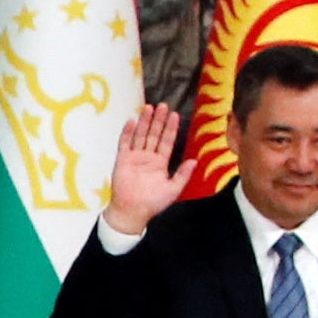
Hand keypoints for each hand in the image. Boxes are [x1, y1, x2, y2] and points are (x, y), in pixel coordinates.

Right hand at [101, 102, 196, 237]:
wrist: (132, 211)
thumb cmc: (153, 203)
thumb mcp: (173, 189)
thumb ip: (183, 174)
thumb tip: (194, 161)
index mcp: (160, 163)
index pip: (167, 141)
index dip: (171, 128)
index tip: (175, 115)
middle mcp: (148, 157)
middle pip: (154, 134)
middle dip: (158, 120)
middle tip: (163, 105)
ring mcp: (135, 157)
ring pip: (141, 135)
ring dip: (145, 122)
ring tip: (149, 108)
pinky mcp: (122, 159)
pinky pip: (125, 143)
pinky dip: (128, 132)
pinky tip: (132, 120)